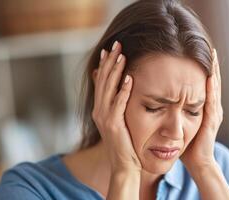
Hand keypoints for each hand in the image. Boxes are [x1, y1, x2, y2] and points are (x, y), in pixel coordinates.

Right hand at [91, 41, 141, 172]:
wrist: (123, 165)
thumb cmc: (124, 143)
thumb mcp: (117, 121)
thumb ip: (115, 104)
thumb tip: (118, 87)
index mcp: (100, 108)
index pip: (101, 81)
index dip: (105, 65)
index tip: (109, 49)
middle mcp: (99, 110)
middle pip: (103, 81)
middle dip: (110, 61)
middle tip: (116, 44)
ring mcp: (104, 117)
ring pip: (109, 89)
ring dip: (115, 71)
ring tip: (122, 55)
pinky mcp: (113, 124)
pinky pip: (119, 103)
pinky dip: (124, 90)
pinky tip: (130, 78)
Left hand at [181, 49, 222, 169]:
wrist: (196, 161)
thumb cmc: (186, 142)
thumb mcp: (179, 120)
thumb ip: (174, 108)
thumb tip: (160, 97)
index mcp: (201, 106)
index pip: (203, 82)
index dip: (201, 67)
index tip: (196, 52)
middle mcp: (210, 106)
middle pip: (211, 80)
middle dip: (210, 64)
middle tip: (209, 47)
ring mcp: (213, 112)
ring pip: (214, 86)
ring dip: (213, 70)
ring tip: (212, 55)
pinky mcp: (212, 119)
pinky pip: (212, 100)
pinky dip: (211, 87)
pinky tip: (209, 75)